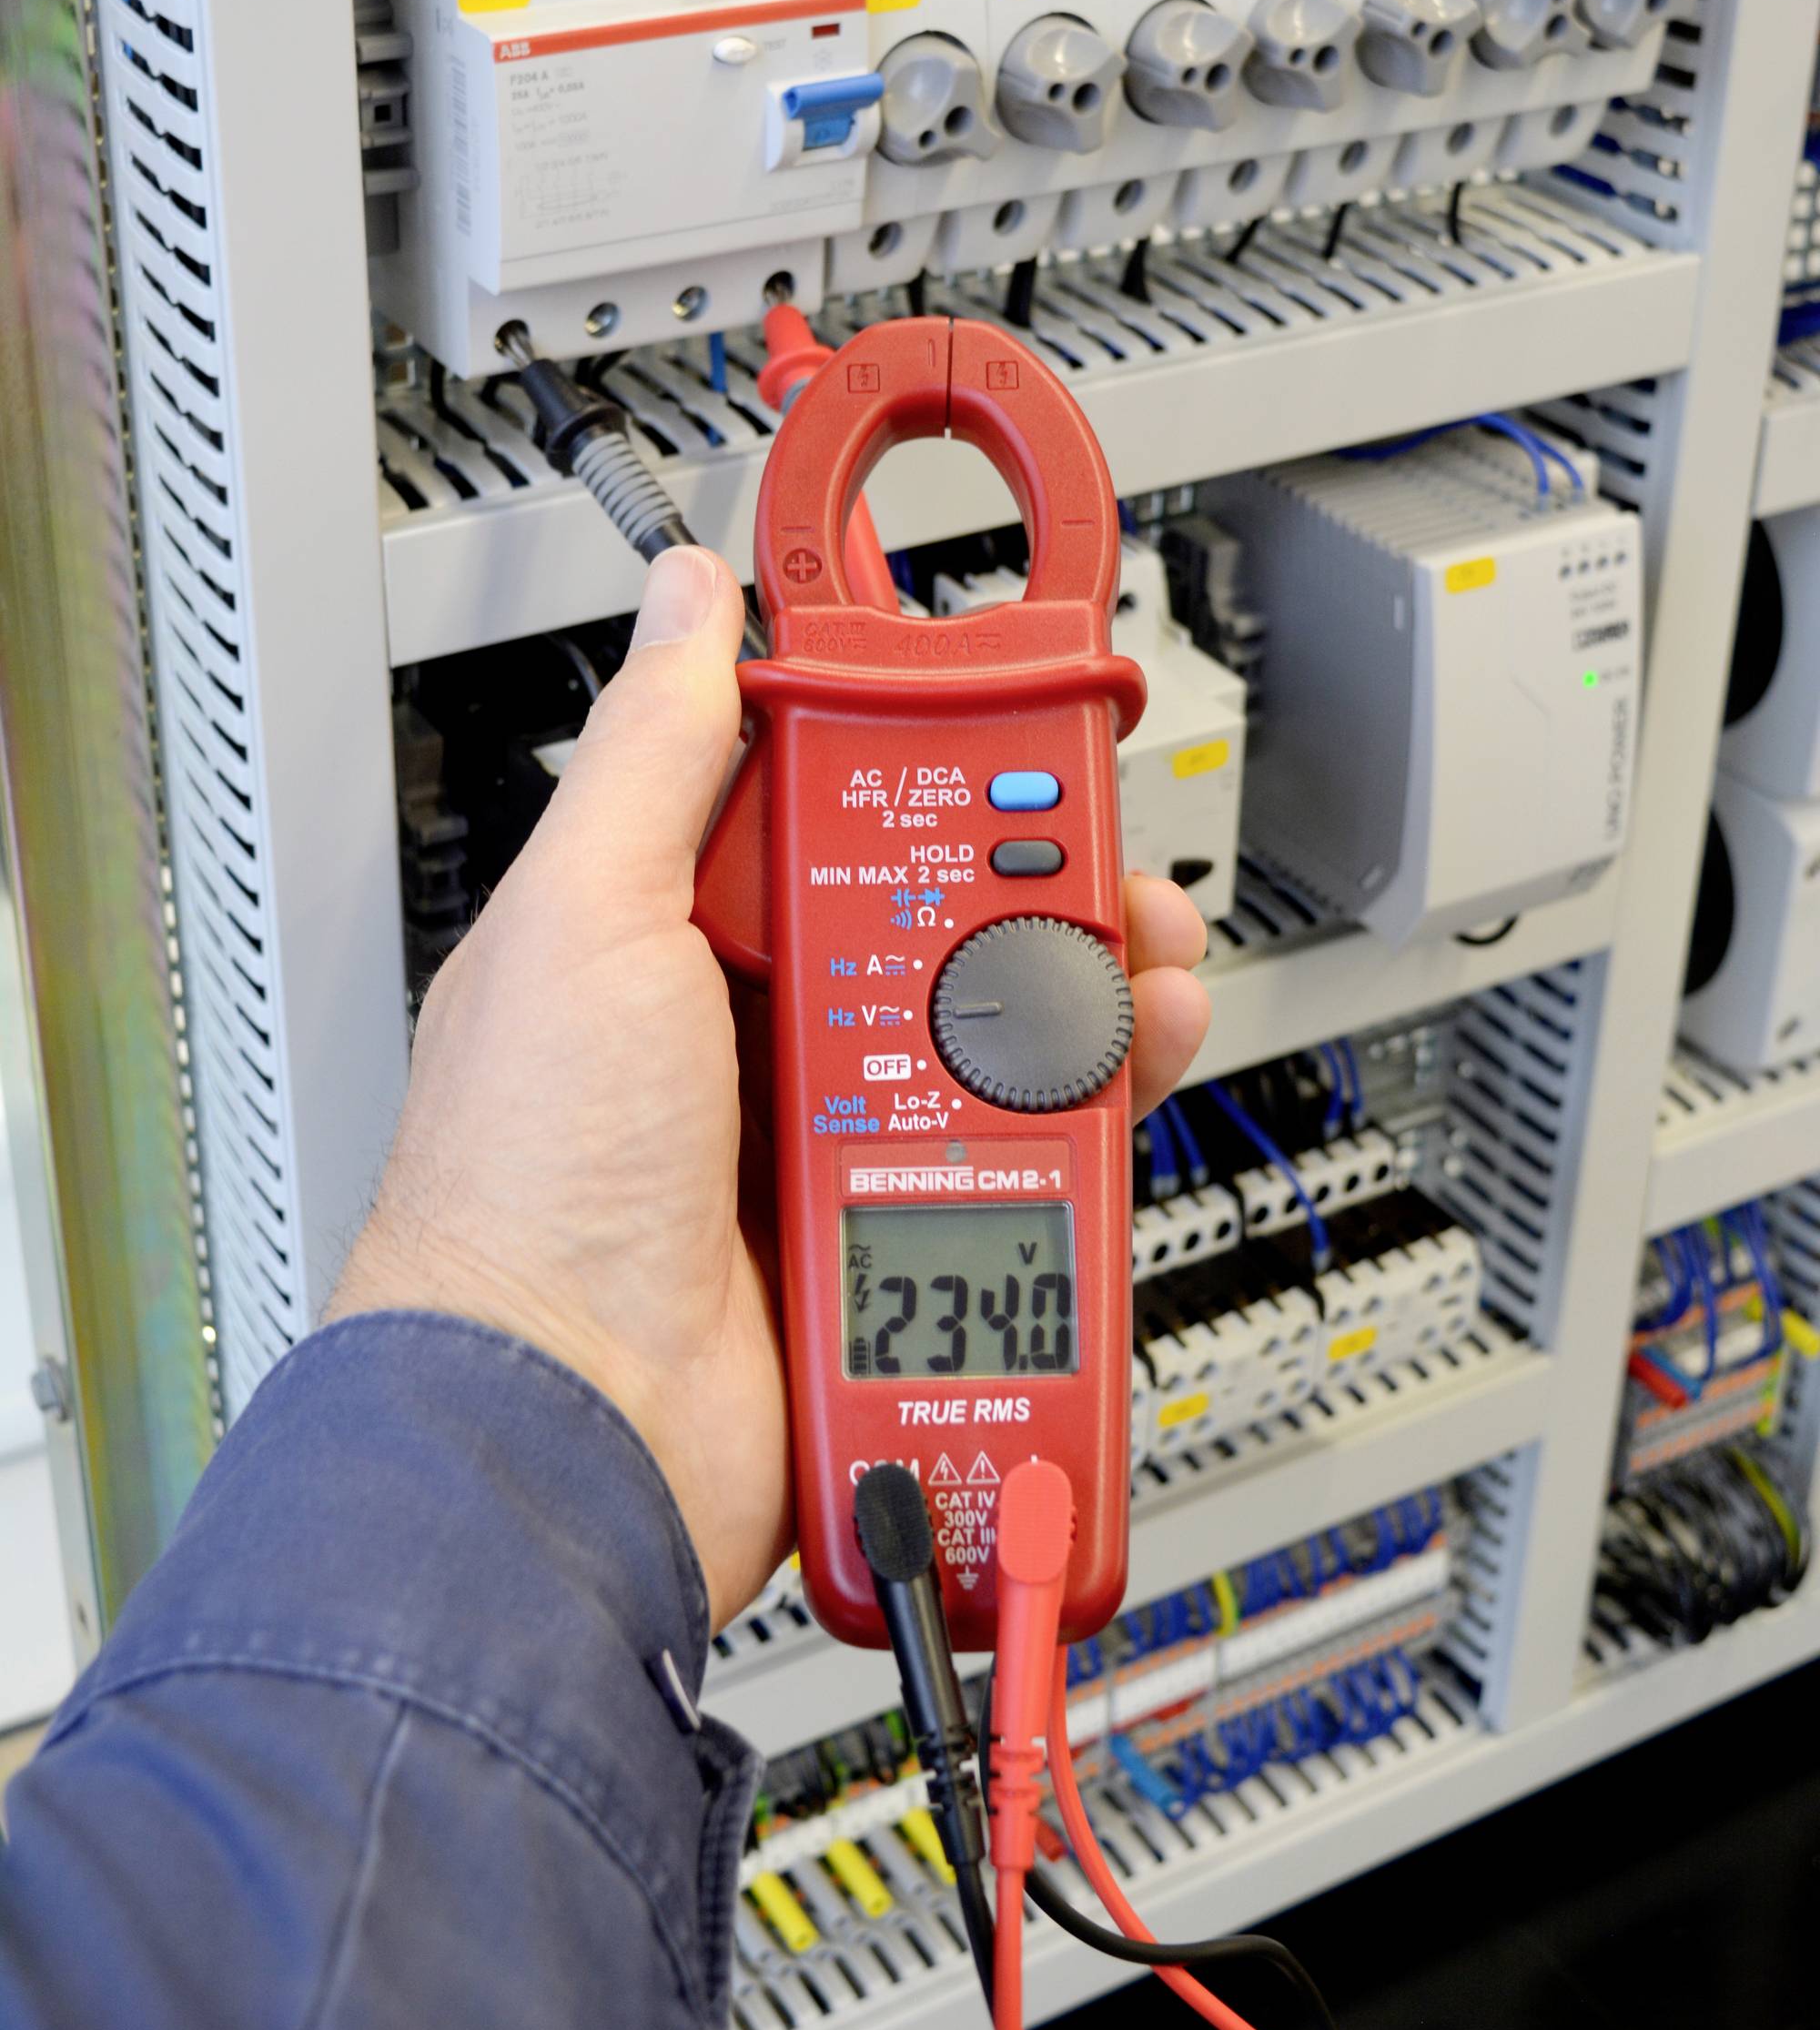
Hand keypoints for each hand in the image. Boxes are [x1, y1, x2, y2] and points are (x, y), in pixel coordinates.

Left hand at [329, 544, 1211, 1630]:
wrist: (574, 1429)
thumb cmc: (528, 1186)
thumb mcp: (584, 918)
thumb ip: (654, 754)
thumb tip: (684, 600)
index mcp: (679, 930)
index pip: (833, 799)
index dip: (931, 753)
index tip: (1013, 718)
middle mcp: (759, 1023)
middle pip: (946, 912)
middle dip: (1045, 879)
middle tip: (1098, 868)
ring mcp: (834, 1131)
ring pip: (1003, 1030)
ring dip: (1084, 996)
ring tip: (1128, 975)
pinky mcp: (900, 1233)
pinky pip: (1022, 1156)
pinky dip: (1082, 1120)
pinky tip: (1113, 1084)